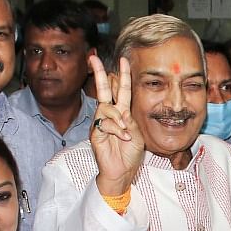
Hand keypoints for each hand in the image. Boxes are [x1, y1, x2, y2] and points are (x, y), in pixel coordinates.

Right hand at [89, 56, 145, 196]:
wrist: (122, 172)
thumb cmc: (130, 154)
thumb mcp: (136, 133)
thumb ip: (129, 120)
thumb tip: (121, 112)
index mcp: (121, 113)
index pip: (121, 90)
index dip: (123, 75)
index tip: (123, 60)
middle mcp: (109, 115)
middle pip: (103, 90)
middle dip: (99, 73)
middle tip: (94, 58)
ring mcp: (101, 123)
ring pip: (105, 108)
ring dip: (118, 119)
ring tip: (125, 133)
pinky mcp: (95, 133)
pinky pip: (104, 123)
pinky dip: (116, 130)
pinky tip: (123, 138)